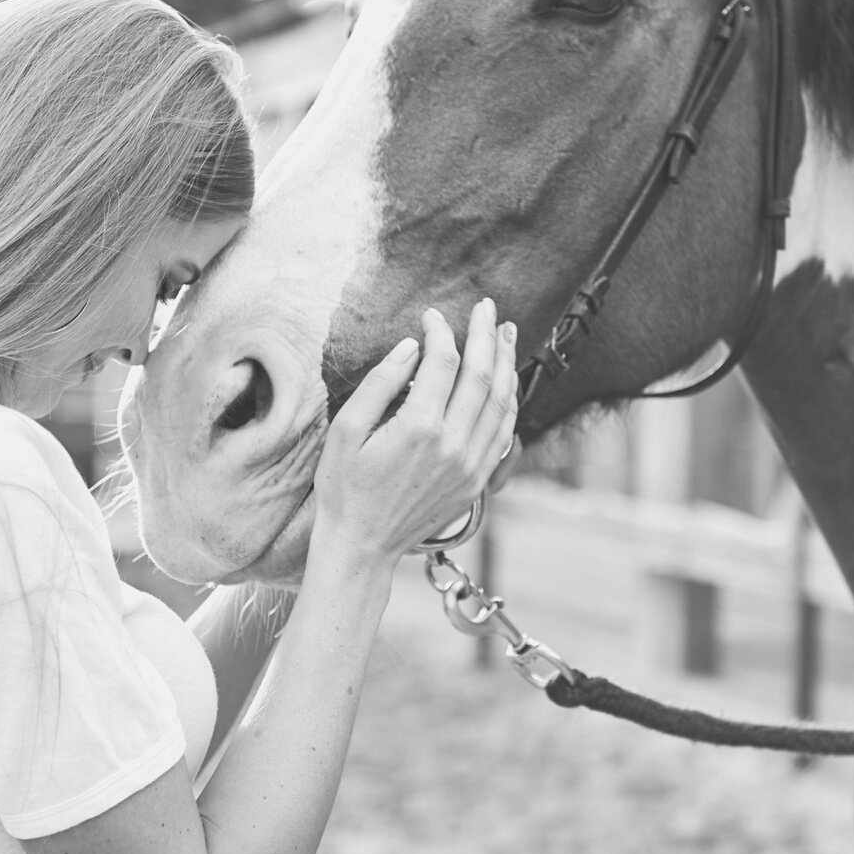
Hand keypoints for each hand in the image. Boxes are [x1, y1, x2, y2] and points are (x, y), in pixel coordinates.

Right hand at [312, 300, 517, 567]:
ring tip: (504, 334)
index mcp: (419, 428)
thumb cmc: (344, 487)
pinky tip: (507, 382)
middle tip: (486, 307)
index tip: (432, 316)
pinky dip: (509, 402)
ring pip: (501, 403)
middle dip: (485, 335)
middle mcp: (453, 446)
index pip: (443, 362)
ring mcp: (470, 466)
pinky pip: (503, 434)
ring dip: (506, 363)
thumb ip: (381, 383)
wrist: (361, 545)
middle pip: (482, 376)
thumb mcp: (347, 430)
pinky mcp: (476, 482)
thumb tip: (412, 346)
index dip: (440, 332)